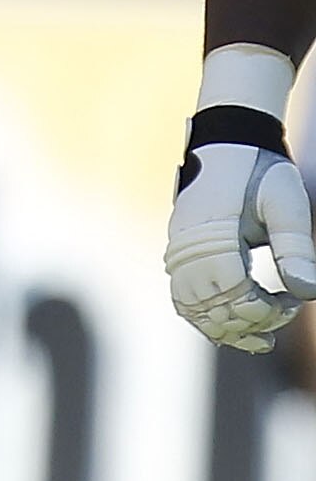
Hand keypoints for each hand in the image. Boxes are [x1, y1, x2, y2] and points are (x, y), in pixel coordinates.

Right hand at [171, 145, 315, 350]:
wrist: (229, 143)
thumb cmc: (262, 172)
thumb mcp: (287, 204)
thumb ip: (295, 247)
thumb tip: (307, 293)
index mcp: (212, 230)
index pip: (232, 290)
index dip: (264, 309)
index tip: (292, 302)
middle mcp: (187, 243)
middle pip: (210, 306)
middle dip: (250, 322)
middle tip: (284, 310)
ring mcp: (179, 248)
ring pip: (191, 307)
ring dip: (225, 328)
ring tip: (260, 337)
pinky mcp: (180, 251)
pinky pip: (182, 295)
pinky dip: (204, 316)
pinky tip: (232, 322)